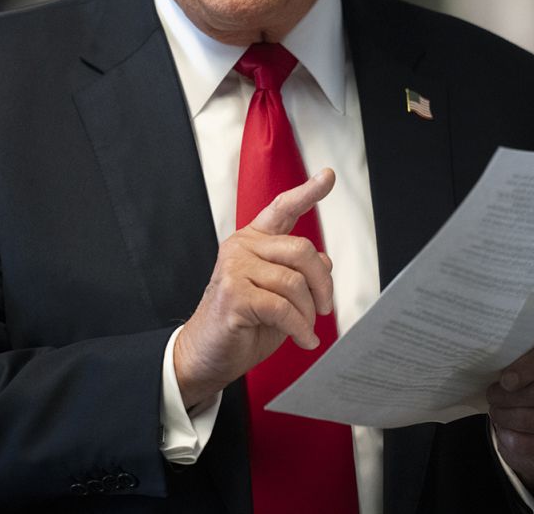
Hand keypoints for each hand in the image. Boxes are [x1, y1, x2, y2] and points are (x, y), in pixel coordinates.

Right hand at [173, 169, 335, 408]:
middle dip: (322, 283)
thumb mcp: (278, 295)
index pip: (282, 209)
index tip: (328, 177)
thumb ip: (298, 273)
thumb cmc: (242, 325)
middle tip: (324, 308)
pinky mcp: (233, 294)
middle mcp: (241, 247)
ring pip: (294, 282)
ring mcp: (234, 269)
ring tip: (306, 329)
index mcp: (252, 241)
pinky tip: (304, 340)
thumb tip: (324, 261)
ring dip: (308, 313)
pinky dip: (299, 328)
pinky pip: (282, 308)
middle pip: (301, 249)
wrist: (206, 356)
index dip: (307, 193)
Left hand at [487, 335, 533, 496]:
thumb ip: (517, 355)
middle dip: (509, 396)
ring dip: (507, 417)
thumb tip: (493, 366)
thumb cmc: (532, 370)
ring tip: (496, 410)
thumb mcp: (529, 354)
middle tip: (491, 395)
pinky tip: (504, 429)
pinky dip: (512, 438)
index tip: (504, 380)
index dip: (527, 367)